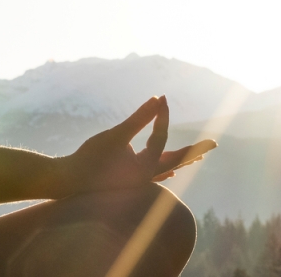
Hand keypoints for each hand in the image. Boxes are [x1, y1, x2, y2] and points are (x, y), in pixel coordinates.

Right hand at [52, 96, 217, 196]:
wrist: (66, 183)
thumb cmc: (89, 159)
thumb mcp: (115, 135)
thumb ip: (138, 119)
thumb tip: (158, 99)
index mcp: (146, 167)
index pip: (160, 137)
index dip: (161, 116)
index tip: (162, 98)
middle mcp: (146, 177)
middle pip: (177, 161)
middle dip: (195, 150)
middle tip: (214, 144)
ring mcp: (138, 182)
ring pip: (167, 170)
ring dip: (181, 161)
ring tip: (196, 158)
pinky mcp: (129, 182)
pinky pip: (154, 177)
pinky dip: (163, 171)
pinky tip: (169, 175)